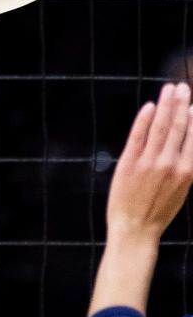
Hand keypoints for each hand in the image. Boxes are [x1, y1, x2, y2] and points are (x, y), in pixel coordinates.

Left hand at [106, 82, 192, 238]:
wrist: (136, 229)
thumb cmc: (158, 211)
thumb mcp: (181, 190)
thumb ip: (184, 166)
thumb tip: (187, 144)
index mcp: (186, 172)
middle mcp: (170, 164)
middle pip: (177, 127)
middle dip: (181, 104)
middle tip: (183, 86)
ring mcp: (149, 162)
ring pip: (160, 127)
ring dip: (166, 105)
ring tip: (169, 89)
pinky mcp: (129, 161)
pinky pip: (138, 135)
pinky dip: (144, 119)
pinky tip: (150, 106)